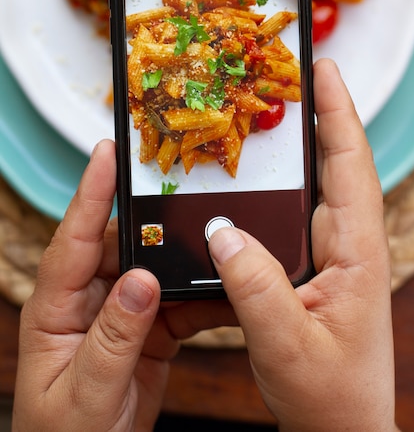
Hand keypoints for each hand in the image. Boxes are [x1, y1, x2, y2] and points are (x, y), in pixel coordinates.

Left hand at [12, 140, 231, 431]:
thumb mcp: (86, 394)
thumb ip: (114, 337)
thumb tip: (142, 281)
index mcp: (56, 308)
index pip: (73, 239)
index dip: (91, 192)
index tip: (108, 152)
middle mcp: (89, 299)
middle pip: (123, 242)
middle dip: (152, 216)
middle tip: (182, 184)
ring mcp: (121, 311)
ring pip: (156, 267)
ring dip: (184, 256)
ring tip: (215, 235)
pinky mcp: (148, 328)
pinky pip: (179, 301)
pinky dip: (203, 296)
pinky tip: (225, 291)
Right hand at [208, 58, 396, 431]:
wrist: (341, 428)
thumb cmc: (330, 396)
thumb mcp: (286, 344)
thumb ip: (252, 286)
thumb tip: (219, 230)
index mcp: (357, 252)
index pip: (350, 167)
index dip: (337, 113)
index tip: (323, 68)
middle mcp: (349, 242)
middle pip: (338, 163)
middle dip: (321, 113)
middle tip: (292, 75)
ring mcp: (334, 251)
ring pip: (319, 183)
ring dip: (303, 144)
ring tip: (275, 110)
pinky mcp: (316, 263)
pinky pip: (300, 210)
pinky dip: (286, 182)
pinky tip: (261, 176)